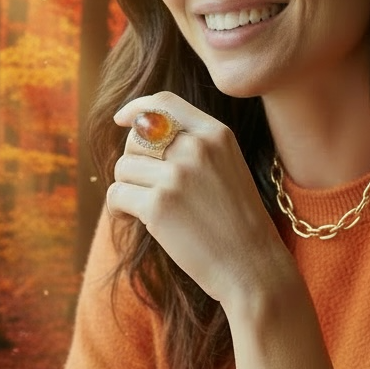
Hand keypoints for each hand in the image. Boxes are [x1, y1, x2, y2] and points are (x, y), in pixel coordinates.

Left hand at [108, 92, 290, 307]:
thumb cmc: (237, 222)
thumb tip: (136, 132)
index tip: (122, 120)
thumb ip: (193, 146)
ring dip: (127, 188)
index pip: (164, 103)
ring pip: (123, 168)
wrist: (253, 266)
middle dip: (134, 162)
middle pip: (136, 138)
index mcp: (216, 134)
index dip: (136, 108)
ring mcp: (177, 175)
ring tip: (146, 208)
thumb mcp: (226, 168)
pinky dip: (118, 208)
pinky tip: (134, 220)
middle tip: (146, 187)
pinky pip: (116, 194)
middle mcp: (196, 148)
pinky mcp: (158, 204)